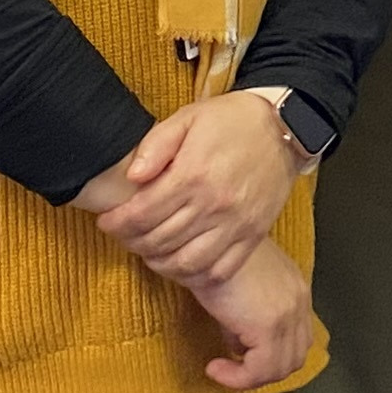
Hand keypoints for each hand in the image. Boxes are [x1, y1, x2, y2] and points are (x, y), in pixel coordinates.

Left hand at [96, 88, 299, 281]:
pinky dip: (195, 274)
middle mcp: (215, 204)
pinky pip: (219, 270)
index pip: (142, 213)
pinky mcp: (253, 236)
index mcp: (194, 174)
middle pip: (159, 241)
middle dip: (132, 242)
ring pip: (186, 263)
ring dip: (159, 263)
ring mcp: (237, 224)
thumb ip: (156, 145)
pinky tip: (181, 261)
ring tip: (148, 250)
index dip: (117, 223)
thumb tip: (132, 176)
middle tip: (123, 235)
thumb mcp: (188, 117)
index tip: (106, 221)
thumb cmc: (232, 120)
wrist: (285, 126)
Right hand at [193, 239, 317, 392]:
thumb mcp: (237, 284)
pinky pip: (260, 370)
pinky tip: (216, 367)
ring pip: (281, 367)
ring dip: (250, 376)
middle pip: (294, 356)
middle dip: (263, 370)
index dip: (271, 356)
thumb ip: (245, 313)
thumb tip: (237, 341)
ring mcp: (287, 312)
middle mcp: (298, 299)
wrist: (203, 238)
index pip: (298, 338)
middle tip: (233, 368)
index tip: (240, 356)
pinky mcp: (269, 325)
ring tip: (223, 368)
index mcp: (294, 287)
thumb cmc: (211, 252)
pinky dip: (238, 377)